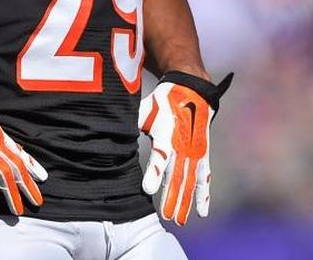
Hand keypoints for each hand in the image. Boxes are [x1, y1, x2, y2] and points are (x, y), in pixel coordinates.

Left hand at [137, 71, 231, 225]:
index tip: (147, 190)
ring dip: (185, 201)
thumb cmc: (161, 104)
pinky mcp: (203, 156)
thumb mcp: (143, 111)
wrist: (191, 93)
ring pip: (190, 181)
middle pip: (177, 175)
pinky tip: (201, 212)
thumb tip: (108, 131)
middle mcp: (183, 146)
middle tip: (166, 216)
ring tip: (179, 220)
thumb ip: (132, 125)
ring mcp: (195, 152)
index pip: (160, 157)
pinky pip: (204, 178)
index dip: (154, 173)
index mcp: (166, 134)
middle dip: (171, 197)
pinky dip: (203, 195)